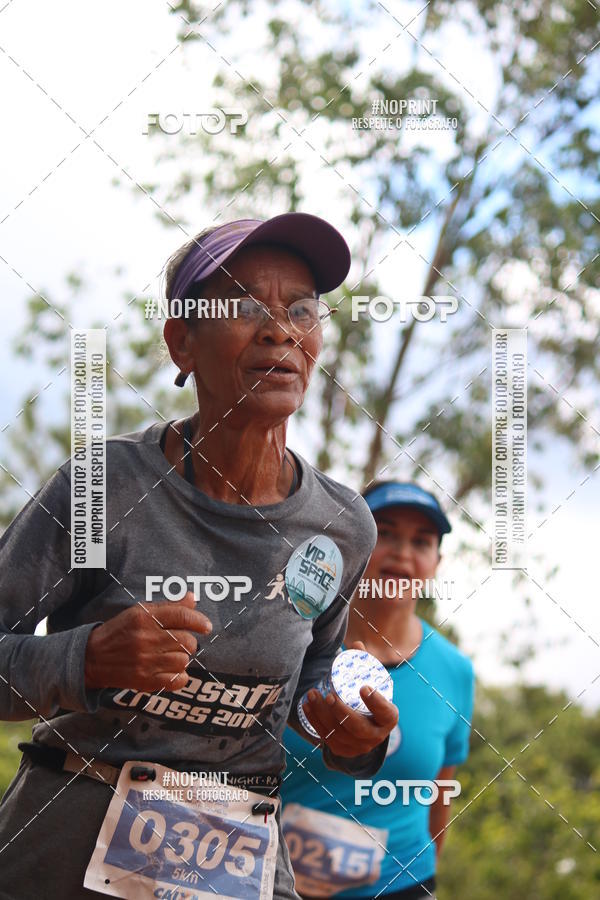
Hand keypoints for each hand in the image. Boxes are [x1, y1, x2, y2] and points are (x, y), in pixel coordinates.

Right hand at [84, 592, 211, 692]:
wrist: (92, 658)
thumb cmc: (120, 632)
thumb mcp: (139, 612)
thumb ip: (168, 606)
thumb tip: (192, 598)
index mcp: (144, 618)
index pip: (182, 616)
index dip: (199, 621)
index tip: (206, 626)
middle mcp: (145, 639)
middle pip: (187, 641)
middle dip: (188, 641)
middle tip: (179, 642)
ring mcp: (145, 662)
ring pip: (183, 661)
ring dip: (181, 658)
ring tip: (169, 656)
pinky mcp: (144, 681)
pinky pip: (177, 681)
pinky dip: (179, 677)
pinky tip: (171, 671)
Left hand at [301, 641, 397, 757]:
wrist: (365, 726)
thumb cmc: (370, 698)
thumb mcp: (373, 682)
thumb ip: (366, 663)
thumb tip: (356, 645)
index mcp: (388, 718)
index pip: (385, 713)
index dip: (376, 702)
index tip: (363, 687)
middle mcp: (376, 736)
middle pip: (357, 727)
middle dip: (341, 712)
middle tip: (329, 695)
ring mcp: (358, 746)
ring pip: (338, 733)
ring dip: (322, 714)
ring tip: (312, 694)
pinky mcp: (342, 750)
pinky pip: (326, 738)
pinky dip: (314, 721)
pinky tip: (307, 706)